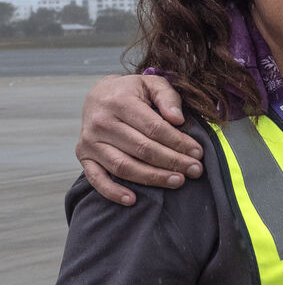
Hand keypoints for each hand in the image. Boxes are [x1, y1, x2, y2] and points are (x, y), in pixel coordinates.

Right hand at [77, 73, 202, 204]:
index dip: (178, 142)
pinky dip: (112, 192)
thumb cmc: (131, 92)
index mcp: (119, 102)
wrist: (98, 95)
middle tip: (195, 170)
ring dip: (152, 177)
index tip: (197, 153)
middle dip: (172, 161)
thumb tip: (178, 119)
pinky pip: (96, 178)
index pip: (154, 128)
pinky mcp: (83, 155)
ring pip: (123, 166)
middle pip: (141, 149)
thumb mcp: (151, 84)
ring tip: (177, 181)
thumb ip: (167, 97)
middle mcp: (101, 122)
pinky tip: (132, 200)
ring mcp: (90, 141)